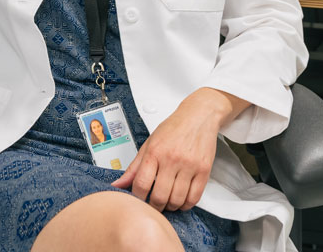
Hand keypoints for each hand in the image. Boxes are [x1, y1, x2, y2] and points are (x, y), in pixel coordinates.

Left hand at [112, 88, 247, 211]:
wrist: (199, 115)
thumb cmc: (174, 128)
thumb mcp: (149, 143)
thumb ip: (134, 167)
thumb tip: (118, 184)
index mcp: (155, 152)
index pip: (141, 184)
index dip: (137, 198)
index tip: (139, 199)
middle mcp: (172, 159)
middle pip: (160, 197)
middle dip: (154, 206)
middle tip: (154, 204)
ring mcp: (189, 165)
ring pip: (177, 200)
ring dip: (170, 207)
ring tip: (168, 201)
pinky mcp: (204, 170)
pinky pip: (194, 197)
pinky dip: (186, 204)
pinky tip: (182, 200)